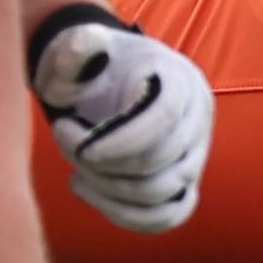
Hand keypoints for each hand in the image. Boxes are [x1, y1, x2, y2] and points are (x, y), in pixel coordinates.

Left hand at [29, 5, 212, 233]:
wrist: (107, 78)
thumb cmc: (94, 64)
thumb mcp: (81, 46)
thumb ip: (76, 46)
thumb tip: (82, 49)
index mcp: (180, 78)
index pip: (166, 115)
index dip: (123, 140)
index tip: (81, 148)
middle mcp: (198, 118)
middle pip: (161, 160)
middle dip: (103, 164)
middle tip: (63, 140)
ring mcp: (196, 154)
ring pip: (163, 194)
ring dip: (109, 191)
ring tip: (75, 170)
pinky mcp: (185, 184)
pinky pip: (167, 216)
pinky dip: (126, 216)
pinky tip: (88, 191)